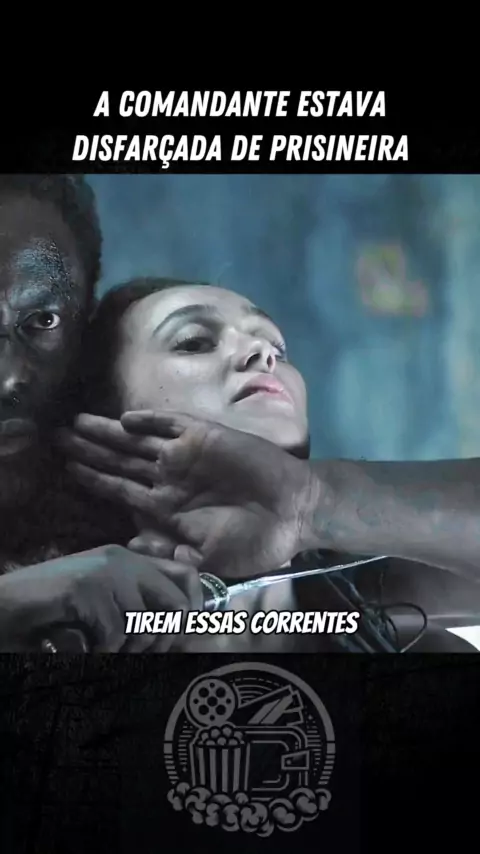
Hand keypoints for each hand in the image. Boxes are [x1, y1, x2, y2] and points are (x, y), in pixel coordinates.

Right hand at [0, 545, 202, 651]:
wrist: (4, 605)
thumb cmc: (51, 610)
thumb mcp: (100, 602)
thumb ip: (135, 604)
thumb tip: (183, 623)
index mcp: (128, 559)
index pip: (186, 576)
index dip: (194, 609)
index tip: (182, 637)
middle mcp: (121, 560)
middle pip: (177, 605)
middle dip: (163, 640)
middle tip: (138, 654)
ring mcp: (104, 572)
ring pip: (145, 625)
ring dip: (127, 650)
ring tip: (104, 650)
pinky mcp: (86, 590)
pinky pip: (115, 635)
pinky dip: (102, 651)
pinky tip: (85, 649)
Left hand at [61, 412, 321, 578]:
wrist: (295, 512)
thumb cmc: (255, 542)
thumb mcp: (209, 561)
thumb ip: (170, 552)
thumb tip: (129, 543)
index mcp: (168, 509)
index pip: (120, 491)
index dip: (93, 481)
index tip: (67, 472)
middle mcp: (170, 479)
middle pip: (120, 461)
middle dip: (88, 451)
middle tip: (56, 438)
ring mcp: (187, 456)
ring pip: (137, 441)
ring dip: (107, 432)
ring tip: (76, 423)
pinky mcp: (206, 437)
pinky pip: (171, 424)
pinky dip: (149, 421)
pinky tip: (125, 419)